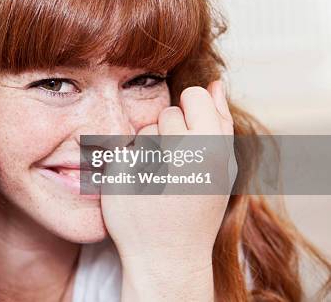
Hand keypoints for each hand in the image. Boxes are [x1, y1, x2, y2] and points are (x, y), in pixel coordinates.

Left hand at [100, 80, 233, 300]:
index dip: (191, 113)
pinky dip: (128, 165)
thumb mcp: (221, 169)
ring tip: (158, 179)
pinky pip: (122, 149)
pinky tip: (138, 187)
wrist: (166, 255)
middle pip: (166, 113)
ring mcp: (147, 162)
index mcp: (212, 150)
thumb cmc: (197, 207)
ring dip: (148, 148)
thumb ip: (220, 123)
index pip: (193, 96)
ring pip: (143, 131)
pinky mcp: (117, 172)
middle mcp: (180, 154)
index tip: (189, 136)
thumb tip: (215, 83)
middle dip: (169, 133)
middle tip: (174, 167)